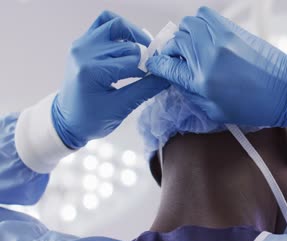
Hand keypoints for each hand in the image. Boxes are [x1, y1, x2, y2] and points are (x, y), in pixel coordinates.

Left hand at [53, 11, 169, 148]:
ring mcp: (82, 44)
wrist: (67, 120)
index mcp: (91, 70)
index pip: (133, 62)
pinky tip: (128, 43)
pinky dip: (120, 29)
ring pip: (117, 26)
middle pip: (128, 45)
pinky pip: (104, 22)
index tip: (157, 78)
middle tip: (152, 69)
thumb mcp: (121, 107)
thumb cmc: (91, 119)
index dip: (149, 70)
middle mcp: (84, 52)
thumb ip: (146, 89)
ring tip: (144, 52)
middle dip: (144, 56)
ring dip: (134, 38)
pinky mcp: (83, 42)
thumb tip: (167, 76)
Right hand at [146, 7, 286, 127]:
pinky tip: (204, 36)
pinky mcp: (232, 29)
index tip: (155, 66)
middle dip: (170, 52)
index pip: (166, 66)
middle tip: (177, 60)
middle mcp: (208, 56)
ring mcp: (220, 38)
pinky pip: (205, 14)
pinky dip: (199, 23)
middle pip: (174, 42)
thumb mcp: (214, 111)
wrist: (285, 90)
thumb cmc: (253, 106)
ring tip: (192, 48)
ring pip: (187, 25)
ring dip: (184, 36)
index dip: (156, 66)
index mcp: (202, 81)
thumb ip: (189, 93)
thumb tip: (174, 76)